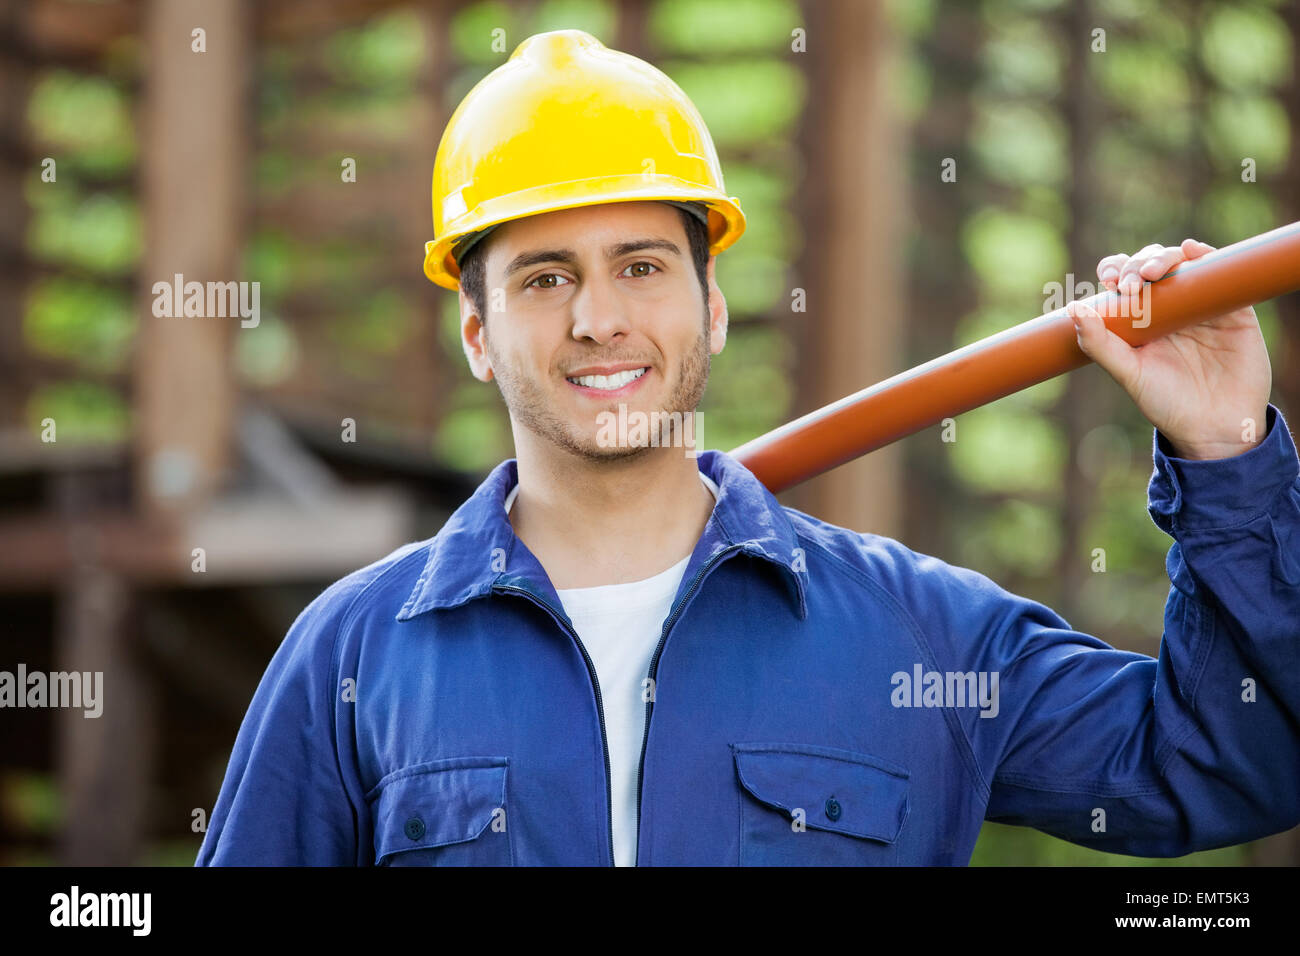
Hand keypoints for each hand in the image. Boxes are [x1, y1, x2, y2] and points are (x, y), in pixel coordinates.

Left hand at [1067, 238, 1271, 459]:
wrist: (1215, 427)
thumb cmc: (1166, 403)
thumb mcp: (1129, 375)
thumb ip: (1100, 345)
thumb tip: (1073, 309)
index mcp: (1140, 319)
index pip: (1124, 281)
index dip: (1115, 269)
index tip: (1109, 279)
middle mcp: (1170, 307)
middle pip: (1151, 266)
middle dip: (1138, 264)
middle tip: (1132, 283)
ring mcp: (1202, 305)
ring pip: (1183, 264)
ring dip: (1165, 257)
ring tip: (1154, 272)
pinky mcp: (1233, 309)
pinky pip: (1221, 273)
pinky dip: (1207, 256)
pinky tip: (1194, 250)